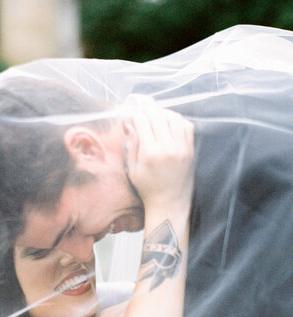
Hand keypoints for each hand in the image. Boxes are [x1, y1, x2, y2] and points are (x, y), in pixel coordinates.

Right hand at [123, 96, 194, 210]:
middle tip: (144, 113)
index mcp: (150, 153)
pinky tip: (170, 124)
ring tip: (157, 116)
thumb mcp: (132, 169)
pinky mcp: (190, 150)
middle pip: (158, 116)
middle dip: (149, 111)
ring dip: (164, 113)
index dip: (136, 115)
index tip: (133, 116)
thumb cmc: (148, 188)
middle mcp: (167, 147)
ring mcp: (181, 148)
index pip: (143, 121)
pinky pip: (187, 126)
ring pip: (174, 117)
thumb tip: (129, 124)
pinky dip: (178, 120)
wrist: (169, 202)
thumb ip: (131, 144)